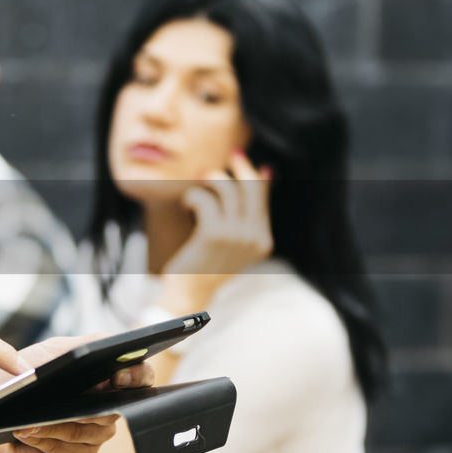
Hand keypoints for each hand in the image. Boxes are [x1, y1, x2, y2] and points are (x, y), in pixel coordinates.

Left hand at [0, 334, 152, 452]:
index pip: (141, 378)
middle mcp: (110, 410)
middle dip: (88, 412)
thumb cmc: (35, 368)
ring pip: (83, 435)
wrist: (5, 394)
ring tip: (28, 424)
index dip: (137, 377)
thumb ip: (84, 344)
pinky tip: (25, 434)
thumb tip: (105, 344)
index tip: (119, 377)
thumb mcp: (57, 348)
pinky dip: (42, 442)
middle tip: (71, 410)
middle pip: (111, 414)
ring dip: (54, 429)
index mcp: (111, 380)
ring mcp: (95, 435)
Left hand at [160, 151, 272, 311]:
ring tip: (199, 185)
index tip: (240, 160)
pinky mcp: (213, 234)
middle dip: (238, 168)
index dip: (253, 175)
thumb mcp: (235, 242)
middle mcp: (253, 237)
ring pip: (227, 189)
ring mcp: (235, 236)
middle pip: (250, 188)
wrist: (189, 294)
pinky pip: (204, 199)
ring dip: (210, 180)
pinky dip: (193, 196)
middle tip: (225, 158)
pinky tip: (187, 203)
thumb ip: (247, 214)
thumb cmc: (208, 265)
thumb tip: (264, 173)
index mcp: (262, 240)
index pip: (262, 197)